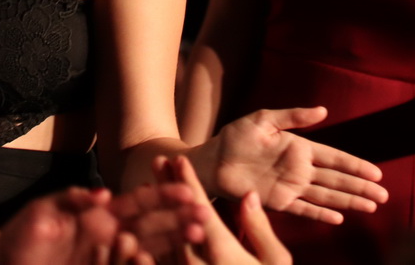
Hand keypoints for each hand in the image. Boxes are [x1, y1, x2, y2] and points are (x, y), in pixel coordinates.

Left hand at [0, 183, 205, 264]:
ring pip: (147, 250)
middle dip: (178, 220)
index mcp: (99, 217)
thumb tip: (104, 196)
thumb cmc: (21, 238)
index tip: (188, 191)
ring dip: (173, 243)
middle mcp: (110, 239)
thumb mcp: (42, 213)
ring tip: (197, 235)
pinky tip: (160, 260)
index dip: (162, 197)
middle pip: (151, 227)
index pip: (137, 204)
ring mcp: (107, 259)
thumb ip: (71, 201)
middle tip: (206, 215)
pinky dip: (145, 264)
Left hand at [154, 156, 290, 264]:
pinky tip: (138, 230)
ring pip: (161, 242)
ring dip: (153, 214)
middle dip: (166, 189)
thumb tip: (247, 195)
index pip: (200, 210)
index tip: (178, 159)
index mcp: (223, 254)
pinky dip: (144, 248)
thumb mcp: (276, 263)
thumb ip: (260, 230)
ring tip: (145, 188)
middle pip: (176, 220)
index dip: (188, 183)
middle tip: (156, 161)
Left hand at [205, 107, 386, 224]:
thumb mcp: (264, 119)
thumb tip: (323, 110)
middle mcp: (299, 169)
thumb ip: (293, 116)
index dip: (355, 165)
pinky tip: (339, 218)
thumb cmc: (236, 137)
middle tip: (384, 195)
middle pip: (337, 179)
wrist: (213, 160)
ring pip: (327, 195)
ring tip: (371, 207)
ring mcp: (291, 187)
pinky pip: (304, 209)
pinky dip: (321, 214)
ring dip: (348, 201)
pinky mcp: (278, 202)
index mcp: (299, 148)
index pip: (334, 157)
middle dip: (360, 187)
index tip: (376, 173)